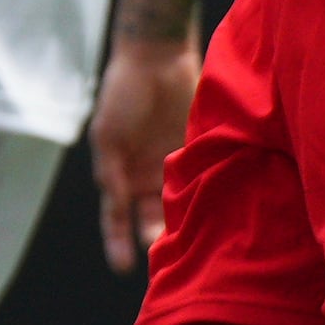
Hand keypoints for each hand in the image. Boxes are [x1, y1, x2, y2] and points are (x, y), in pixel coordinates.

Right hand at [90, 34, 199, 271]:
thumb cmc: (123, 94)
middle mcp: (148, 178)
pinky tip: (216, 213)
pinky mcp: (201, 152)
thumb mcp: (108, 135)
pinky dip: (209, 197)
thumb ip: (112, 171)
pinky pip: (204, 181)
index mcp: (120, 176)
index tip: (124, 267)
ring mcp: (176, 166)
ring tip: (193, 246)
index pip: (117, 219)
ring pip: (181, 206)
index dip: (119, 244)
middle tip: (166, 258)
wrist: (157, 57)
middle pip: (152, 219)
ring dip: (185, 225)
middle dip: (157, 240)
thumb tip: (117, 204)